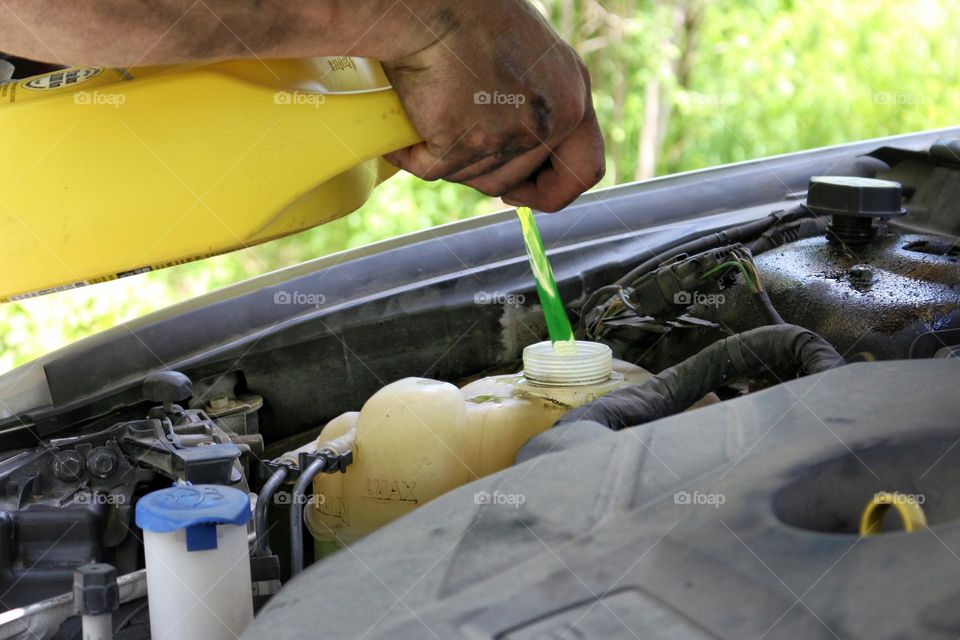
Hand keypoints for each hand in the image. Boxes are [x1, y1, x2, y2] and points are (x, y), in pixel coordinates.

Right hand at [382, 1, 604, 211]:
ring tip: (433, 113)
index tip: (521, 191)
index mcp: (573, 95)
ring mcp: (507, 137)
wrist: (429, 5)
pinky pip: (432, 168)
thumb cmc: (470, 16)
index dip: (553, 190)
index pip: (584, 169)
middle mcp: (550, 120)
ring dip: (448, 157)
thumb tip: (514, 147)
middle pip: (517, 180)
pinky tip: (407, 125)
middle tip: (458, 146)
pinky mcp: (462, 146)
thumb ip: (533, 102)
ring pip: (473, 176)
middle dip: (483, 172)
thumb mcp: (526, 60)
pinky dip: (413, 152)